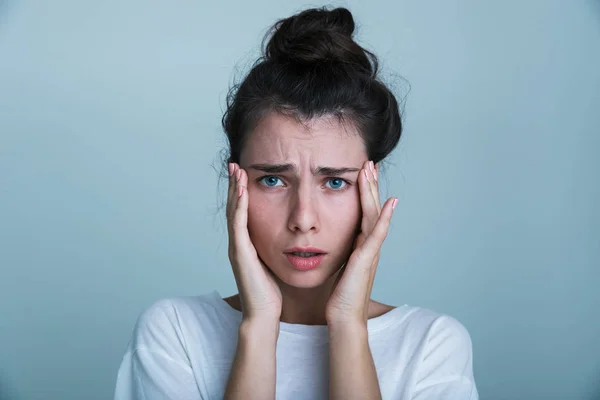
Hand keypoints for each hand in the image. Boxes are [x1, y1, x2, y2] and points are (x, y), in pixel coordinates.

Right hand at [227, 163, 282, 322]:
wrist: (264, 314)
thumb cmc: (271, 292)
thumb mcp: (274, 262)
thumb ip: (276, 247)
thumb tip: (290, 236)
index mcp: (247, 244)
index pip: (243, 211)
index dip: (242, 192)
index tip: (245, 172)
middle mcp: (238, 243)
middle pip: (233, 207)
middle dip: (234, 185)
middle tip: (235, 164)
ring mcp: (236, 247)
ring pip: (233, 211)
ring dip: (233, 189)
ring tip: (236, 169)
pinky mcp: (239, 253)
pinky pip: (239, 224)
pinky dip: (239, 206)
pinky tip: (241, 190)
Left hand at [325, 160, 396, 325]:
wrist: (344, 318)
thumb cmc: (339, 296)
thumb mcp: (337, 267)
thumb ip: (338, 252)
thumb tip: (327, 241)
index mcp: (360, 245)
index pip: (362, 212)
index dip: (362, 192)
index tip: (360, 173)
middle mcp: (368, 245)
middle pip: (371, 208)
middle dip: (369, 184)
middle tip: (369, 162)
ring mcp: (370, 251)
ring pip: (374, 214)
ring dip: (373, 191)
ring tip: (372, 170)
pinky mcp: (367, 259)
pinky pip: (377, 234)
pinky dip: (385, 218)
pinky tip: (391, 202)